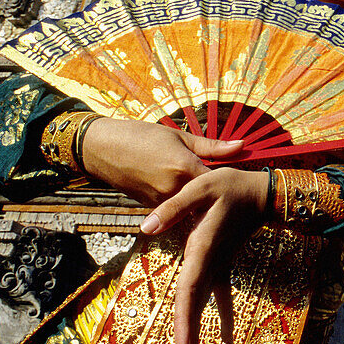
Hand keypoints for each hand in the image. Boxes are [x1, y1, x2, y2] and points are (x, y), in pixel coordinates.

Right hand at [80, 118, 243, 206]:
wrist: (101, 149)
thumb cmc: (141, 136)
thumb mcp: (179, 136)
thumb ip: (212, 146)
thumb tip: (242, 146)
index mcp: (184, 167)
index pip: (216, 181)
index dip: (228, 180)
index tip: (237, 178)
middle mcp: (173, 188)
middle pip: (205, 197)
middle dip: (215, 193)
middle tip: (227, 189)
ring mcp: (160, 200)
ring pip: (189, 205)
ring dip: (198, 200)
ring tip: (208, 193)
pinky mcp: (150, 206)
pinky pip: (174, 207)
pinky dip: (182, 202)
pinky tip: (185, 194)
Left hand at [140, 167, 269, 343]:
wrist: (261, 192)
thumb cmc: (230, 186)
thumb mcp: (201, 187)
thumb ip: (174, 207)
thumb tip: (146, 228)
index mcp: (202, 248)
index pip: (189, 289)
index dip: (184, 318)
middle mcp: (210, 263)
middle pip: (195, 305)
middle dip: (190, 338)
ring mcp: (217, 265)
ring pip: (203, 304)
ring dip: (198, 332)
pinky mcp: (221, 263)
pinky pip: (219, 294)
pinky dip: (222, 314)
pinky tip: (227, 337)